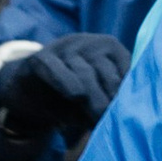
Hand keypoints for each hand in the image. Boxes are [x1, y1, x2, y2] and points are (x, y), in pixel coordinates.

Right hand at [0, 29, 130, 141]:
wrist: (30, 91)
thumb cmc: (72, 98)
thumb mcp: (95, 100)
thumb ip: (110, 102)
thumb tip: (128, 115)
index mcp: (109, 48)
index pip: (125, 66)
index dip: (128, 88)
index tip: (131, 108)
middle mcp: (89, 43)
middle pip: (105, 70)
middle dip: (111, 95)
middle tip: (114, 117)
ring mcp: (64, 48)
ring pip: (84, 71)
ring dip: (93, 96)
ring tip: (99, 115)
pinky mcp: (41, 57)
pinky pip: (56, 68)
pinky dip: (66, 81)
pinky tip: (76, 95)